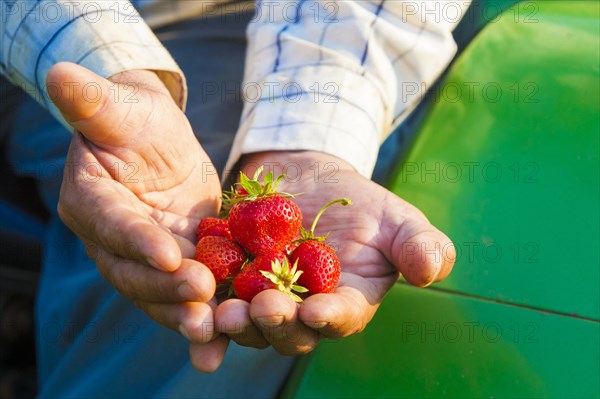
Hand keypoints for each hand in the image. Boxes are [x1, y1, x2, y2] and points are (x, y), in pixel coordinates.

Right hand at [48, 62, 226, 370]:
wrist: (158, 143)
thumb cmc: (136, 119)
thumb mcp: (121, 108)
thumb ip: (92, 101)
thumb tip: (58, 73)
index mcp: (92, 202)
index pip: (112, 224)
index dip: (136, 239)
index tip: (168, 253)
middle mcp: (113, 242)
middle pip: (134, 273)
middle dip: (167, 287)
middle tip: (201, 296)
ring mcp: (145, 260)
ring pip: (159, 296)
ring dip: (184, 316)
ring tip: (212, 333)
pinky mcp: (176, 268)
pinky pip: (185, 299)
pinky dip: (200, 324)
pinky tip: (219, 349)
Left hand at [215, 150, 454, 353]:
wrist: (309, 178)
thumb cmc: (361, 205)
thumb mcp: (398, 218)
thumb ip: (420, 245)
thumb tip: (431, 271)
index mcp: (346, 303)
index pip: (341, 318)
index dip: (330, 318)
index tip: (317, 310)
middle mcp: (303, 312)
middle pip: (289, 331)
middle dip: (276, 324)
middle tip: (262, 307)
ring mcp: (264, 298)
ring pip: (248, 322)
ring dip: (235, 323)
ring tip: (223, 312)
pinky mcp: (231, 280)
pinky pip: (214, 296)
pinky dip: (202, 304)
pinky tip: (192, 301)